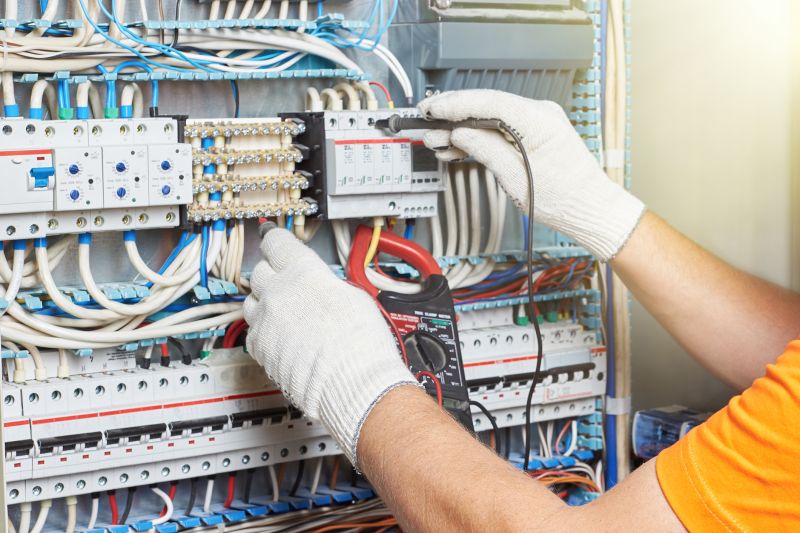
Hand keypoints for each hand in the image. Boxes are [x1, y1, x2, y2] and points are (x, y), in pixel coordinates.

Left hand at [243, 224, 416, 464]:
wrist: (354, 383)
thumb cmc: (361, 344)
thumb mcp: (353, 295)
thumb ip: (325, 283)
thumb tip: (318, 284)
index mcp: (303, 272)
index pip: (276, 242)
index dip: (276, 239)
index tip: (273, 237)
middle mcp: (278, 292)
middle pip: (260, 270)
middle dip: (273, 274)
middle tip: (287, 282)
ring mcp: (265, 321)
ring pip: (251, 300)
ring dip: (265, 302)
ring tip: (285, 313)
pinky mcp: (260, 347)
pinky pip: (253, 330)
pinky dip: (264, 330)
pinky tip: (282, 337)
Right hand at [418, 89, 644, 260]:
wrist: (588, 208)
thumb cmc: (563, 197)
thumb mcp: (514, 177)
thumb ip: (484, 149)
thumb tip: (459, 132)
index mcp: (538, 120)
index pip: (489, 101)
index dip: (455, 104)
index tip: (431, 108)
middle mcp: (540, 113)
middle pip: (487, 105)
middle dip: (453, 115)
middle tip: (426, 122)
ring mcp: (538, 122)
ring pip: (491, 117)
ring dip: (462, 128)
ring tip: (437, 141)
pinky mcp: (534, 133)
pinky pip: (500, 128)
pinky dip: (478, 136)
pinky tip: (458, 145)